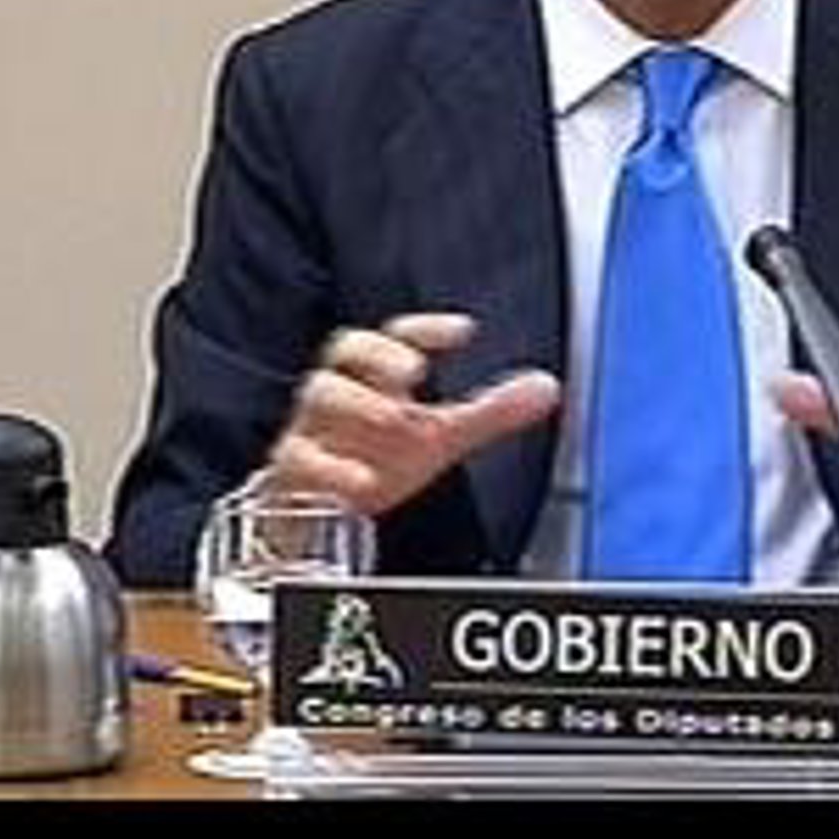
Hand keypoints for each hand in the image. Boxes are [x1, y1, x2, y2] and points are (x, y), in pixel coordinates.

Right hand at [266, 311, 561, 516]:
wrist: (319, 509)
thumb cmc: (377, 456)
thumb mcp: (439, 437)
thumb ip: (489, 412)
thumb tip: (547, 387)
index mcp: (375, 375)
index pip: (395, 335)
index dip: (425, 329)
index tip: (463, 331)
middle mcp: (341, 390)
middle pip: (345, 349)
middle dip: (380, 354)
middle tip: (415, 371)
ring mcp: (311, 427)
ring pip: (319, 395)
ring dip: (360, 405)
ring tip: (397, 422)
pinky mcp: (292, 468)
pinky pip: (299, 458)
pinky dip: (330, 468)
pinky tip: (361, 481)